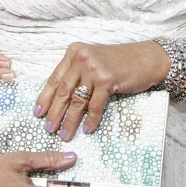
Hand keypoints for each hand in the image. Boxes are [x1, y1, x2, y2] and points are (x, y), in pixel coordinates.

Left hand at [34, 41, 168, 141]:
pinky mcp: (107, 79)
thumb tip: (58, 97)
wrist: (147, 58)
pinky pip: (95, 105)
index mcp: (74, 52)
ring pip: (77, 100)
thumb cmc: (121, 61)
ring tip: (65, 134)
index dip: (45, 98)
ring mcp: (95, 68)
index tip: (38, 113)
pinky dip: (91, 119)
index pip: (55, 78)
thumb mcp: (93, 61)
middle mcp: (82, 58)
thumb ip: (76, 73)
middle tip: (48, 129)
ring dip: (70, 120)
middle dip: (54, 113)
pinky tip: (87, 129)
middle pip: (63, 91)